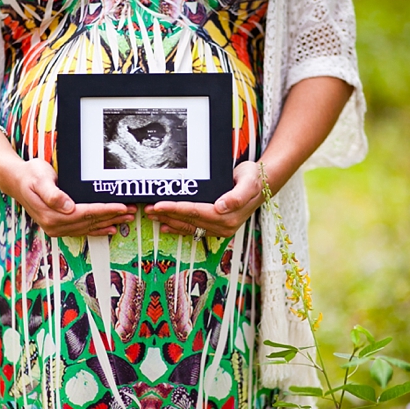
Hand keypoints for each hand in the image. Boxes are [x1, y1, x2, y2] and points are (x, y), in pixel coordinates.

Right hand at [3, 158, 136, 236]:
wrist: (16, 181)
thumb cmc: (30, 175)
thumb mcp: (40, 178)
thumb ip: (52, 193)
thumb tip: (67, 206)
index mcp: (52, 214)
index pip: (85, 213)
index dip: (104, 210)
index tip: (120, 207)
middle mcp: (54, 225)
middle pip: (89, 222)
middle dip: (112, 217)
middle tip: (131, 211)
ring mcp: (56, 228)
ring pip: (88, 227)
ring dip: (108, 223)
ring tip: (126, 219)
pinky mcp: (58, 226)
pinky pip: (82, 230)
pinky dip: (97, 230)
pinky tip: (109, 228)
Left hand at [144, 160, 266, 237]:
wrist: (262, 183)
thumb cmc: (253, 179)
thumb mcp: (249, 182)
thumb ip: (237, 195)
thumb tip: (221, 207)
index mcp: (228, 217)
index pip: (195, 212)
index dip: (175, 209)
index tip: (159, 205)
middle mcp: (223, 226)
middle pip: (188, 220)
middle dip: (166, 215)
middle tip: (147, 210)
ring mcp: (219, 229)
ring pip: (188, 226)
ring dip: (169, 222)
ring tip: (151, 216)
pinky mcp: (216, 227)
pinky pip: (193, 229)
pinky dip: (178, 228)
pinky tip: (166, 226)